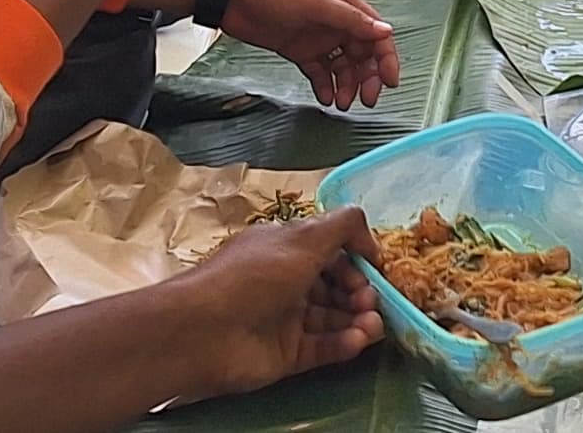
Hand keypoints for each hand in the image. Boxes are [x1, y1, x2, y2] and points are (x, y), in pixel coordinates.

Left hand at [163, 208, 386, 397]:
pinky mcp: (288, 354)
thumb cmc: (255, 276)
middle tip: (372, 300)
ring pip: (335, 318)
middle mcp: (288, 282)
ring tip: (373, 324)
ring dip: (359, 319)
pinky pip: (324, 347)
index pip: (331, 251)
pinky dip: (344, 343)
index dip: (357, 258)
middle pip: (337, 286)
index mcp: (286, 249)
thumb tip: (370, 236)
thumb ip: (343, 227)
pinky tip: (358, 340)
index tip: (378, 267)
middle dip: (361, 291)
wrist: (205, 331)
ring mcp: (287, 320)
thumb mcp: (303, 238)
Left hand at [219, 0, 401, 107]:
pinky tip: (324, 98)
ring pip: (342, 67)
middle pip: (362, 55)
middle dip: (367, 78)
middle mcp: (336, 22)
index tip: (389, 83)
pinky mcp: (299, 51)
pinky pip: (319, 72)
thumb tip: (386, 31)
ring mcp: (317, 38)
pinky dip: (324, 85)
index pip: (376, 34)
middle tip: (365, 100)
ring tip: (341, 104)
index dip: (386, 58)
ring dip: (346, 85)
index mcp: (345, 5)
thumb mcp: (315, 3)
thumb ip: (350, 20)